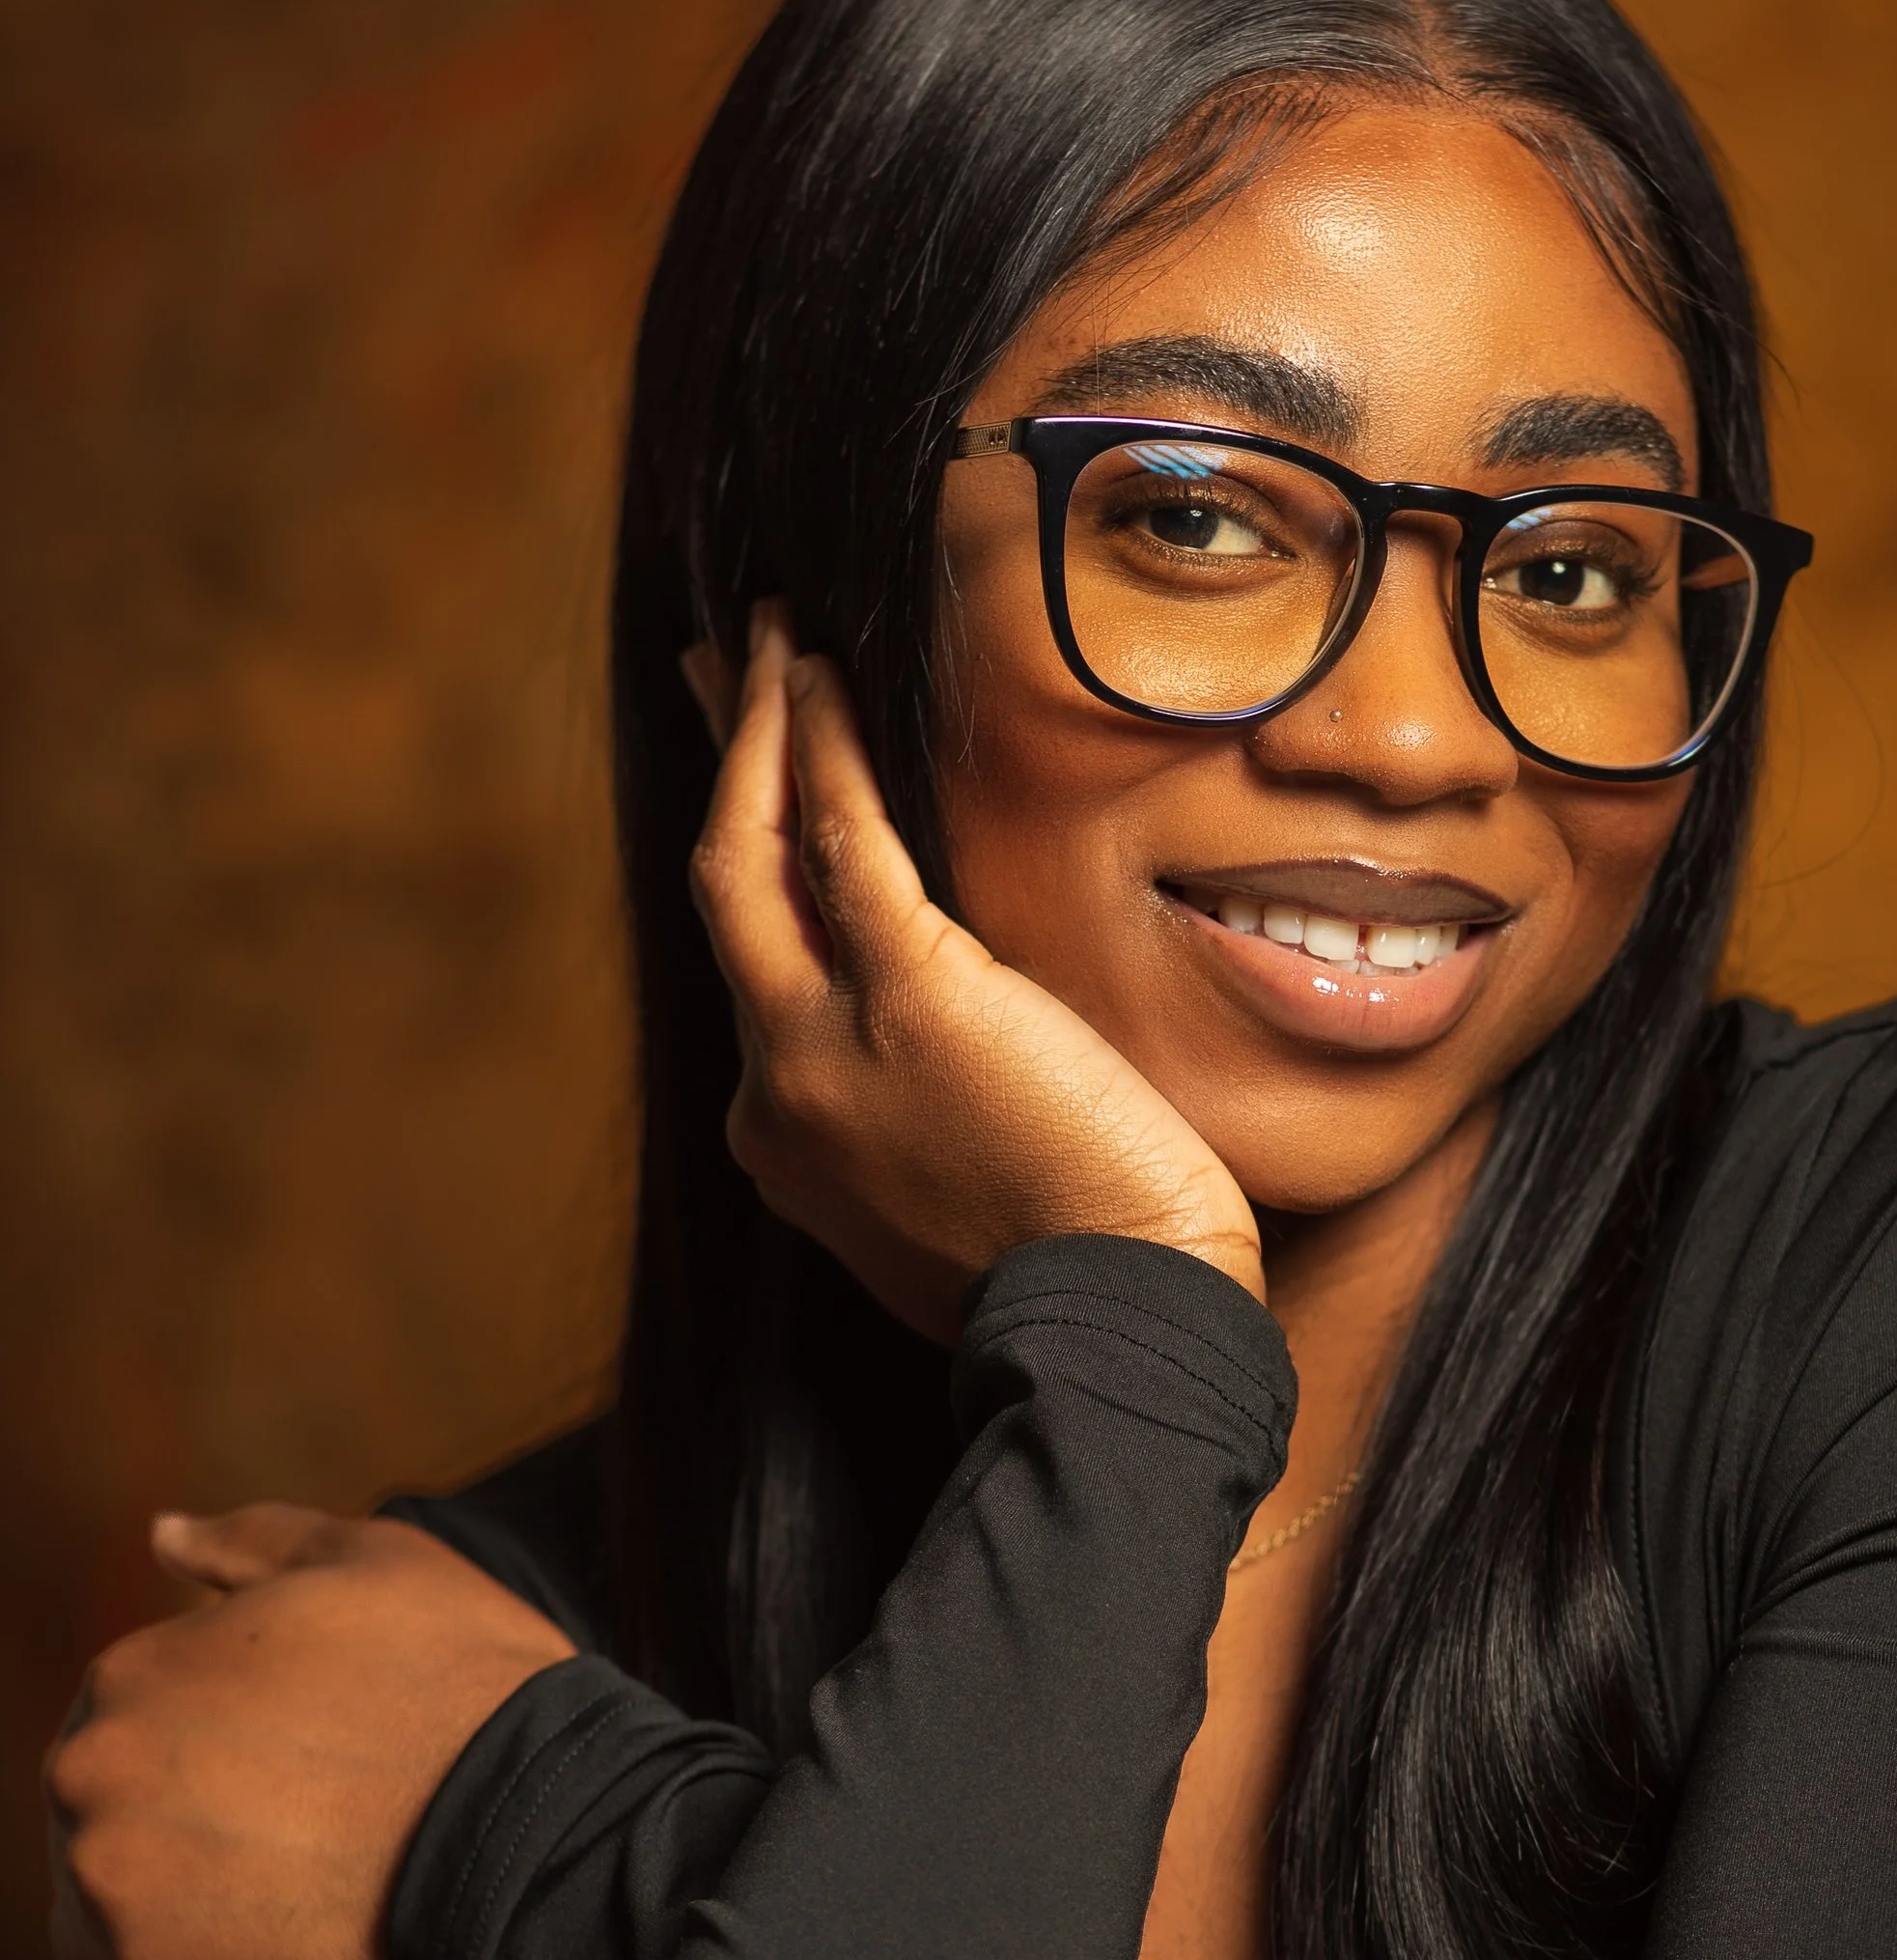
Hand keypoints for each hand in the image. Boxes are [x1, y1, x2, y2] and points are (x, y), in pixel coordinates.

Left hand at [46, 1505, 574, 1959]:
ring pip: (96, 1941)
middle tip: (288, 1869)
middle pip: (94, 1843)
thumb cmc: (466, 1678)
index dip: (206, 1775)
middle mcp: (90, 1770)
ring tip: (276, 1937)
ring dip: (168, 1946)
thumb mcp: (371, 1562)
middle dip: (173, 1860)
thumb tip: (161, 1536)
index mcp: (130, 1671)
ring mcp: (112, 1882)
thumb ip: (250, 1544)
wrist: (533, 1809)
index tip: (284, 1796)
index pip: (119, 1746)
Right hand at [688, 613, 1263, 1339]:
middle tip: (716, 668)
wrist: (1118, 1322)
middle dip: (717, 772)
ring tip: (773, 637)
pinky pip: (840, 846)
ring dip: (758, 733)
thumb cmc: (1086, 1271)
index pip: (760, 979)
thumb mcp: (963, 1198)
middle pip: (723, 898)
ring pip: (752, 860)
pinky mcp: (908, 999)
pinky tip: (819, 682)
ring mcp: (823, 1047)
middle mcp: (780, 1092)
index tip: (754, 805)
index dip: (755, 874)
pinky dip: (822, 754)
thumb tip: (968, 1064)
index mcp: (793, 1143)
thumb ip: (926, 1123)